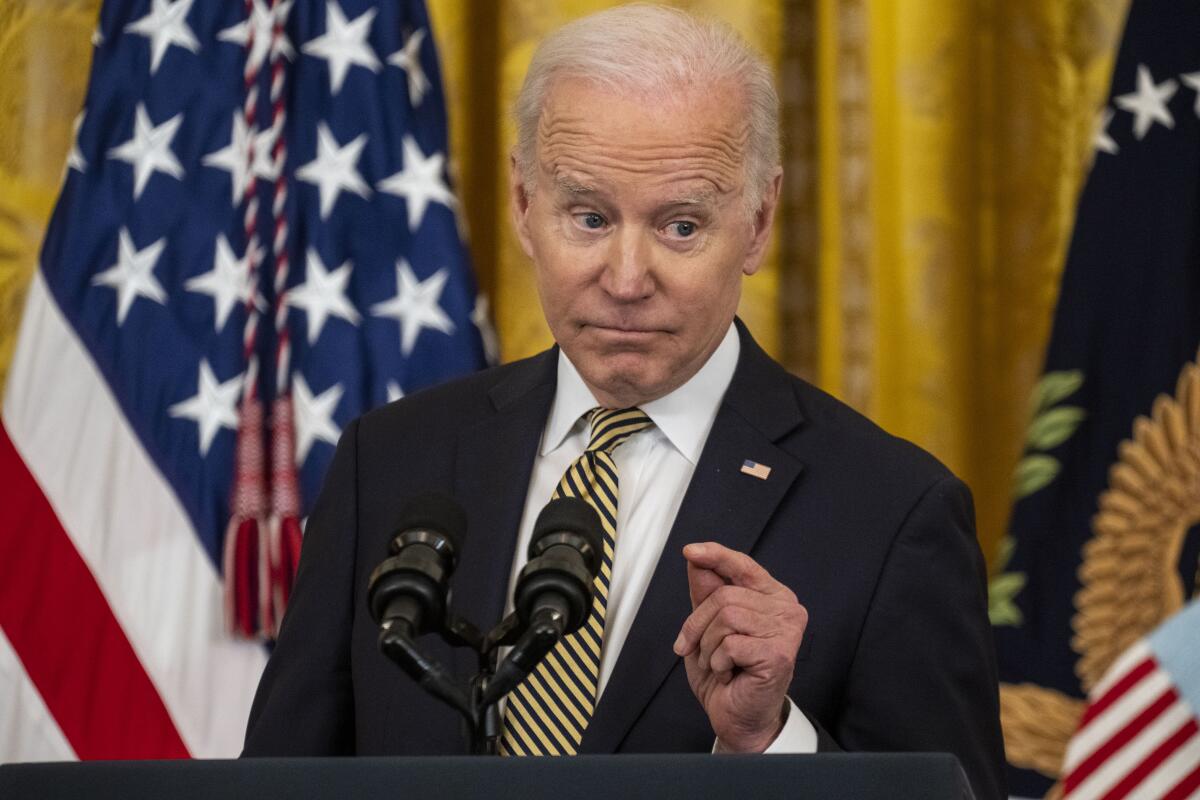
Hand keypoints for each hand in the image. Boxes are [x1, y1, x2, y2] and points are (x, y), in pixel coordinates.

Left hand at [673, 542, 807, 752]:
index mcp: (772, 596)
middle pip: (724, 595)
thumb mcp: (708, 627)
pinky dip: (718, 662)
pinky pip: (730, 645)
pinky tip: (731, 673)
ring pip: (726, 617)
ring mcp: (786, 630)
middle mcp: (786, 608)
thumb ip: (706, 592)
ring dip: (708, 646)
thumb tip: (697, 559)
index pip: (742, 565)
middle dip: (698, 624)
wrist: (738, 716)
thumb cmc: (728, 672)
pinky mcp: (779, 653)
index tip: (690, 550)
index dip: (715, 555)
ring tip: (719, 663)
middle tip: (695, 648)